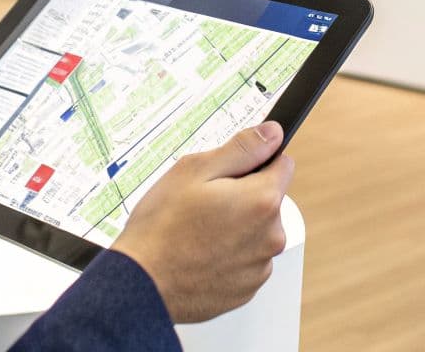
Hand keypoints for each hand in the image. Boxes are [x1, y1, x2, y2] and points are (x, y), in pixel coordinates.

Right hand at [109, 122, 294, 323]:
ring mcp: (259, 267)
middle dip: (243, 197)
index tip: (230, 173)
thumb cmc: (161, 228)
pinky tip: (200, 255)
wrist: (141, 285)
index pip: (282, 165)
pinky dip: (228, 257)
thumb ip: (241, 149)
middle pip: (268, 201)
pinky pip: (245, 261)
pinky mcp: (247, 290)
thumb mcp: (194, 170)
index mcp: (262, 201)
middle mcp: (270, 236)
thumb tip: (273, 133)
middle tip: (204, 204)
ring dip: (236, 229)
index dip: (255, 163)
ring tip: (197, 232)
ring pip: (256, 233)